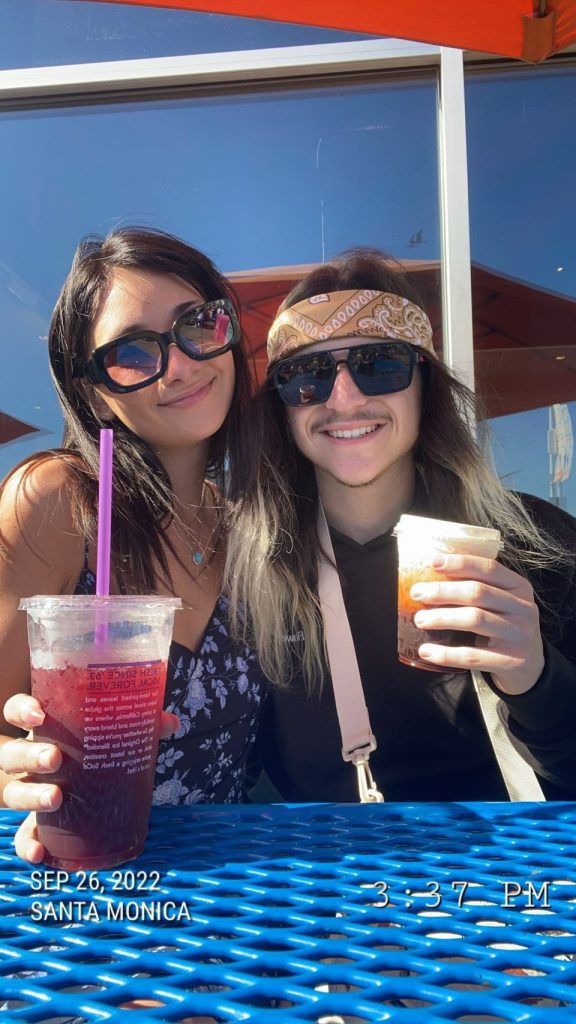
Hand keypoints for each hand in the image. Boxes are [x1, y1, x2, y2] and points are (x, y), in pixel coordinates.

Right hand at [1, 694, 178, 862]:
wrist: (85, 790)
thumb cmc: (94, 753)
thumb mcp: (112, 736)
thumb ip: (141, 725)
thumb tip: (172, 723)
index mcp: (44, 731)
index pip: (16, 711)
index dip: (21, 709)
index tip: (39, 714)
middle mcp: (28, 760)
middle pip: (12, 755)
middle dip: (30, 755)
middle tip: (55, 759)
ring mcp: (28, 791)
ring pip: (13, 792)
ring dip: (30, 795)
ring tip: (56, 797)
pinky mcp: (34, 824)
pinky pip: (22, 836)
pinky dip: (27, 845)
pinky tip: (40, 852)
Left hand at [410, 554, 544, 695]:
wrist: (530, 666)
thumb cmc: (503, 627)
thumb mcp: (500, 603)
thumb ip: (477, 589)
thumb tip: (430, 577)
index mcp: (519, 587)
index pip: (489, 568)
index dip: (460, 563)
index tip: (433, 562)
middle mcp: (523, 608)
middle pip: (478, 592)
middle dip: (443, 591)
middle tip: (417, 593)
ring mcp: (520, 635)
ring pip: (475, 620)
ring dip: (442, 618)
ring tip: (420, 619)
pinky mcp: (512, 661)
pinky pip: (473, 656)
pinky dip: (446, 654)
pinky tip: (426, 651)